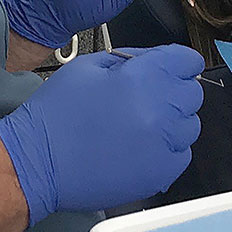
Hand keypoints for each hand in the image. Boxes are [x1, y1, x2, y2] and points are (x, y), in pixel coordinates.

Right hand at [0, 45, 205, 223]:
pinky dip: (167, 151)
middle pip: (192, 94)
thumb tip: (155, 61)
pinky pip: (181, 155)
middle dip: (172, 92)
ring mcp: (164, 145)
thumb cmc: (58, 113)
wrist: (39, 160)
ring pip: (189, 126)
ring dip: (171, 123)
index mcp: (144, 77)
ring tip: (138, 127)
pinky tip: (139, 149)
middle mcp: (161, 110)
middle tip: (144, 100)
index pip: (188, 61)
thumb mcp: (89, 65)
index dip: (176, 64)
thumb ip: (131, 58)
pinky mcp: (161, 173)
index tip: (166, 71)